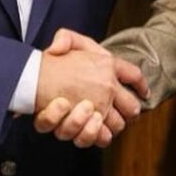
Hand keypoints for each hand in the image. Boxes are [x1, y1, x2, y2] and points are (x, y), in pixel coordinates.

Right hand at [34, 29, 148, 147]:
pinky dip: (97, 135)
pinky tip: (91, 127)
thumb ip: (69, 39)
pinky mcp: (88, 123)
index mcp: (107, 65)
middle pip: (132, 108)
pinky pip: (102, 137)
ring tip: (96, 118)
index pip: (134, 75)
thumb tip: (65, 49)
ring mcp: (100, 106)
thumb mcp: (64, 40)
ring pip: (117, 126)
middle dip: (127, 113)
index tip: (143, 92)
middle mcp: (108, 87)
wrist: (32, 78)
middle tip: (116, 113)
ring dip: (110, 125)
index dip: (141, 85)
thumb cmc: (48, 62)